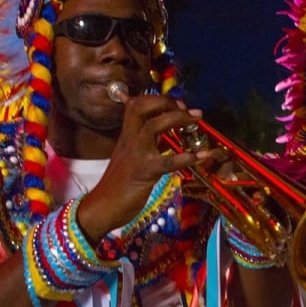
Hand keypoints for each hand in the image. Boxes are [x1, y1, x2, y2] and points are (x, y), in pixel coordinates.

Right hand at [78, 94, 217, 240]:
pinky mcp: (144, 173)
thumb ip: (147, 143)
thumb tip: (166, 131)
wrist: (102, 208)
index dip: (156, 99)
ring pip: (152, 126)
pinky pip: (168, 161)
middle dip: (165, 101)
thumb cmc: (118, 185)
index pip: (135, 105)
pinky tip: (203, 155)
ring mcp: (136, 155)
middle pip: (140, 108)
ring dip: (178, 118)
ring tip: (197, 119)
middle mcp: (129, 141)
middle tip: (186, 107)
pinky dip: (188, 157)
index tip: (176, 103)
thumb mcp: (132, 157)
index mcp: (127, 136)